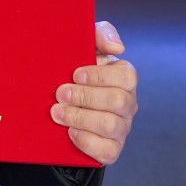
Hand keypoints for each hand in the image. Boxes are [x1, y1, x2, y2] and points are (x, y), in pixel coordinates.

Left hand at [51, 21, 137, 164]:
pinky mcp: (111, 150)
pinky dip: (86, 141)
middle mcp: (127, 103)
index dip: (99, 76)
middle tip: (59, 94)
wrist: (57, 105)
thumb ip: (101, 34)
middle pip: (118, 101)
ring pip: (111, 125)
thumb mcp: (84, 46)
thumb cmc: (72, 70)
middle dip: (84, 96)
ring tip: (57, 112)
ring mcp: (122, 128)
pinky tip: (69, 132)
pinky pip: (107, 151)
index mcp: (124, 78)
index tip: (74, 73)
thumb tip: (117, 47)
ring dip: (80, 117)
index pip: (126, 75)